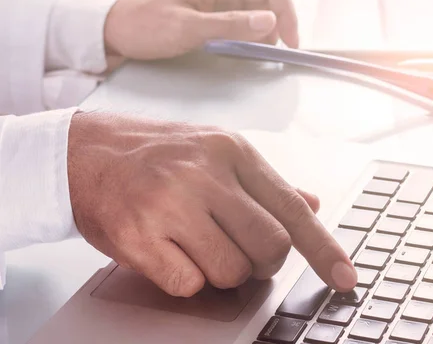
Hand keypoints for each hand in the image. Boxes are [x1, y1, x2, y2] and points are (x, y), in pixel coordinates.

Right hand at [67, 112, 356, 296]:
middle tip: (241, 251)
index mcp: (232, 151)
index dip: (324, 250)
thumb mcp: (214, 152)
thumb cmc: (155, 154)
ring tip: (196, 244)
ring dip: (221, 271)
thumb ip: (264, 184)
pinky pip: (189, 284)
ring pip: (232, 271)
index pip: (292, 209)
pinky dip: (185, 278)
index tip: (346, 278)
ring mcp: (171, 203)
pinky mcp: (139, 234)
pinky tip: (169, 251)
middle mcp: (205, 173)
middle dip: (263, 263)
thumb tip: (310, 205)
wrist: (84, 151)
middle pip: (270, 247)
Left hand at [104, 0, 297, 63]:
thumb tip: (270, 22)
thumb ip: (230, 24)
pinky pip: (245, 19)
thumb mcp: (189, 29)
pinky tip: (244, 49)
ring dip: (266, 31)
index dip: (287, 15)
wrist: (118, 29)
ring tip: (257, 53)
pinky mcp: (215, 10)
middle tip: (276, 52)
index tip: (290, 44)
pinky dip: (251, 35)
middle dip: (280, 23)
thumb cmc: (148, 26)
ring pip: (259, 10)